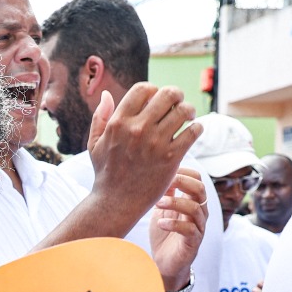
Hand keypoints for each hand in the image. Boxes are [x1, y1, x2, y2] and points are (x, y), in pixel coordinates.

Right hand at [87, 84, 200, 226]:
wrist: (116, 203)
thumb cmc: (105, 173)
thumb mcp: (94, 144)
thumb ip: (100, 117)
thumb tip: (108, 94)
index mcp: (119, 122)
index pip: (144, 89)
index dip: (153, 90)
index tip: (156, 99)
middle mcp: (138, 129)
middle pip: (167, 95)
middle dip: (176, 95)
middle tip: (178, 103)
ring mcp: (156, 143)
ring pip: (184, 111)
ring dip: (189, 110)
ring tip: (188, 116)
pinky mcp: (171, 158)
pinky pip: (193, 131)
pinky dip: (196, 128)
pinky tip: (192, 131)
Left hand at [148, 169, 207, 290]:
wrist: (164, 263)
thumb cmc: (163, 235)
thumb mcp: (161, 210)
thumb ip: (165, 194)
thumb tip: (160, 173)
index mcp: (192, 201)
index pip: (197, 178)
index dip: (183, 172)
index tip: (163, 172)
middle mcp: (199, 212)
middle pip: (200, 189)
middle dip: (181, 182)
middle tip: (163, 184)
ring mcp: (198, 227)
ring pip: (194, 208)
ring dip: (174, 203)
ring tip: (157, 204)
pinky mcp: (194, 242)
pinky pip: (189, 229)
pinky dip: (173, 224)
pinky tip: (160, 224)